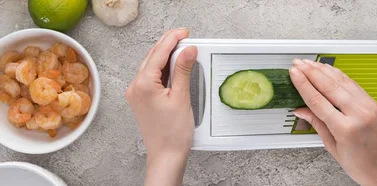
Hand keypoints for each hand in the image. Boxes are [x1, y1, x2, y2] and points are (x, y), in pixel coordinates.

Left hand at [125, 28, 196, 185]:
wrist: (166, 155)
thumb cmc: (172, 133)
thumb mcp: (181, 97)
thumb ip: (183, 70)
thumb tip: (187, 50)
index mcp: (143, 84)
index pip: (158, 53)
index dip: (172, 40)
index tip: (184, 33)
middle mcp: (135, 87)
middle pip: (152, 57)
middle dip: (168, 45)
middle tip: (184, 37)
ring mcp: (136, 94)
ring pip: (150, 66)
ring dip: (165, 56)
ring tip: (181, 49)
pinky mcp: (141, 99)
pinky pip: (150, 77)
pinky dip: (162, 68)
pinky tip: (173, 66)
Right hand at [289, 59, 376, 185]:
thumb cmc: (364, 166)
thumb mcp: (334, 148)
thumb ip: (317, 125)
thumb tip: (301, 111)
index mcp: (346, 128)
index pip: (318, 100)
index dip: (303, 84)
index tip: (294, 74)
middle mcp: (358, 113)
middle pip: (329, 85)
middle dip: (311, 71)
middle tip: (298, 63)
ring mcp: (368, 106)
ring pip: (342, 81)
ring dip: (324, 70)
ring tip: (310, 63)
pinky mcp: (374, 103)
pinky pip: (353, 84)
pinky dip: (339, 75)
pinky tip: (330, 70)